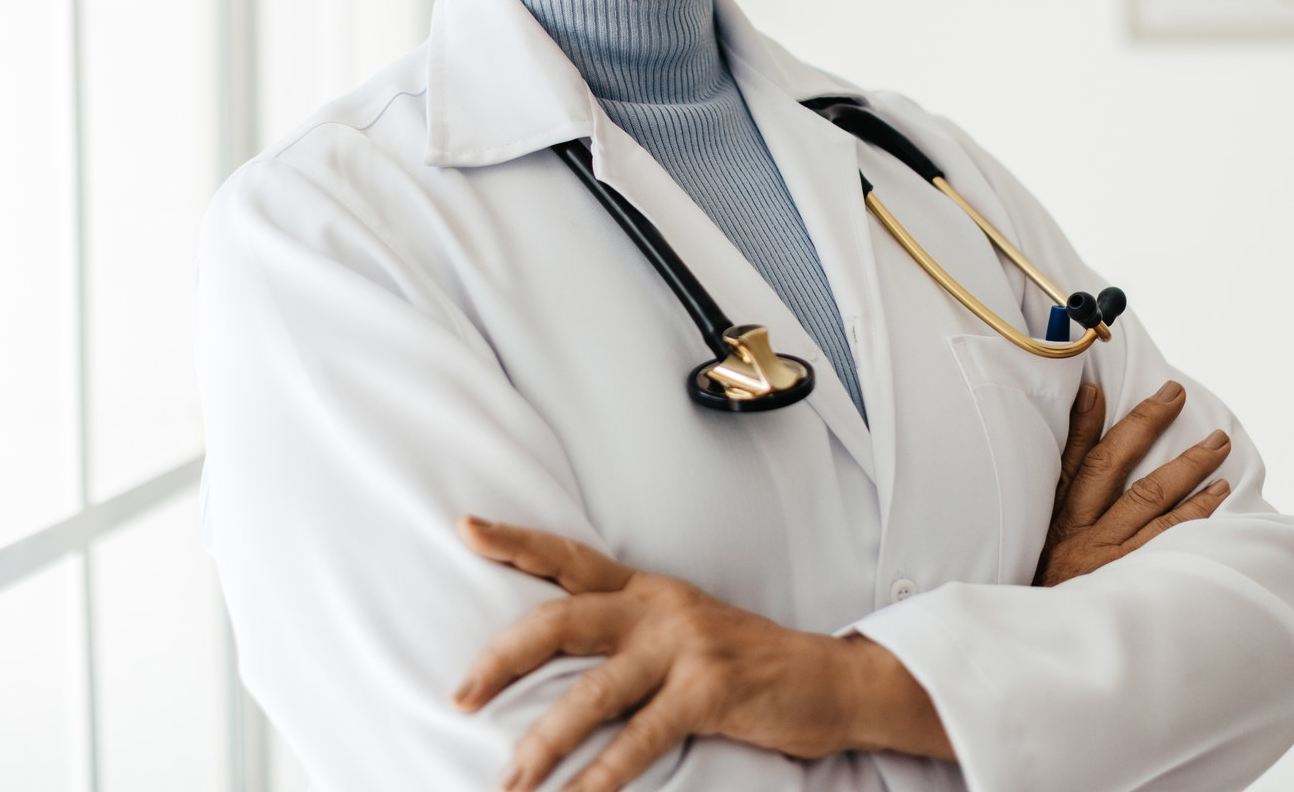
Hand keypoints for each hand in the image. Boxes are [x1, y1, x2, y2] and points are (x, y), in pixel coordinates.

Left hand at [451, 517, 951, 791]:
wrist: (833, 681)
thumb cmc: (748, 665)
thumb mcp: (684, 631)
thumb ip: (628, 634)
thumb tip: (554, 666)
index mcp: (647, 589)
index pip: (570, 558)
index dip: (517, 541)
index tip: (467, 527)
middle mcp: (659, 608)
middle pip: (561, 620)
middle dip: (502, 659)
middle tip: (459, 696)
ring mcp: (685, 647)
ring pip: (593, 693)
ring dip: (545, 742)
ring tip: (511, 780)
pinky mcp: (710, 691)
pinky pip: (640, 738)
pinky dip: (602, 776)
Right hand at [1036, 380, 1232, 586]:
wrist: (1047, 655)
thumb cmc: (1048, 600)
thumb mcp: (1033, 553)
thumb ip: (1057, 514)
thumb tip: (1079, 466)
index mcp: (1052, 522)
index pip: (1067, 460)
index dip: (1081, 423)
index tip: (1097, 389)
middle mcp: (1078, 533)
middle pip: (1112, 467)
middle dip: (1144, 425)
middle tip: (1174, 394)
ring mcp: (1106, 556)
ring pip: (1148, 499)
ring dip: (1185, 465)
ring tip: (1216, 443)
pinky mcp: (1130, 581)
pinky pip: (1167, 540)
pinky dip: (1194, 514)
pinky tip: (1218, 494)